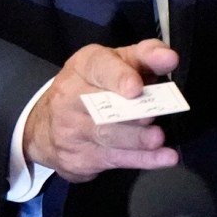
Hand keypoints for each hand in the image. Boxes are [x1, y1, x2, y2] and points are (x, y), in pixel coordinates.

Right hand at [22, 40, 181, 182]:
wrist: (47, 126)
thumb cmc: (94, 87)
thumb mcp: (117, 63)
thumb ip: (145, 57)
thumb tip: (169, 57)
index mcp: (83, 66)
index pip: (100, 68)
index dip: (119, 77)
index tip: (136, 87)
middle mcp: (71, 96)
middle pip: (102, 105)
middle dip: (130, 112)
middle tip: (152, 115)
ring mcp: (71, 129)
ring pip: (107, 134)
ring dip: (136, 138)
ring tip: (158, 138)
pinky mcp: (78, 157)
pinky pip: (113, 158)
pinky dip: (142, 159)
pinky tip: (163, 157)